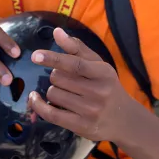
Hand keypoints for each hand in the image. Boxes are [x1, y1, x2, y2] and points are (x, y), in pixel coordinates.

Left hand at [27, 28, 128, 142]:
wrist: (124, 119)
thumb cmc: (107, 86)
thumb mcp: (97, 65)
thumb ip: (76, 48)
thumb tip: (57, 32)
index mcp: (103, 73)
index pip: (75, 64)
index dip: (54, 58)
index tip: (35, 55)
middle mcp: (98, 92)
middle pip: (58, 78)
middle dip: (56, 76)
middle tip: (66, 80)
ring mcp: (90, 111)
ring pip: (53, 94)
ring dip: (52, 91)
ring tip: (65, 93)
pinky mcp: (81, 126)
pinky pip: (51, 114)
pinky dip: (38, 105)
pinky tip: (34, 98)